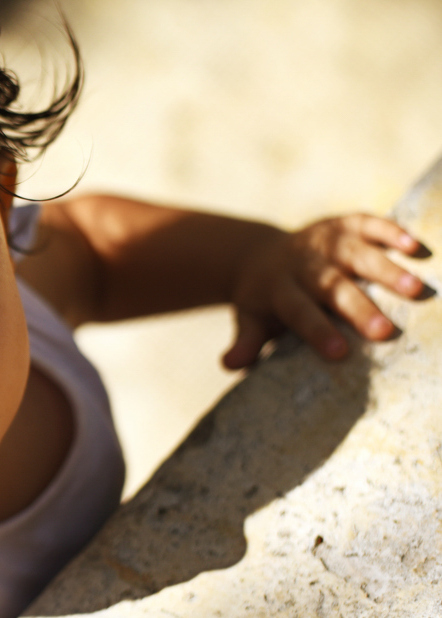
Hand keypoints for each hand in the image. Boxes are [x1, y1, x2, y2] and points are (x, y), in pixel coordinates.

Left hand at [223, 214, 428, 368]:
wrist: (258, 255)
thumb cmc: (263, 300)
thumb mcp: (249, 319)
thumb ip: (245, 341)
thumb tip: (229, 364)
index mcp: (278, 290)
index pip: (298, 312)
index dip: (316, 331)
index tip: (339, 353)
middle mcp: (303, 263)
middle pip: (332, 285)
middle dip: (358, 308)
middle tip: (385, 332)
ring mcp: (324, 241)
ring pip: (357, 254)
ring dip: (386, 269)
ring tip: (416, 289)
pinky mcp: (343, 224)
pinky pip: (368, 223)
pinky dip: (391, 231)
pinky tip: (418, 248)